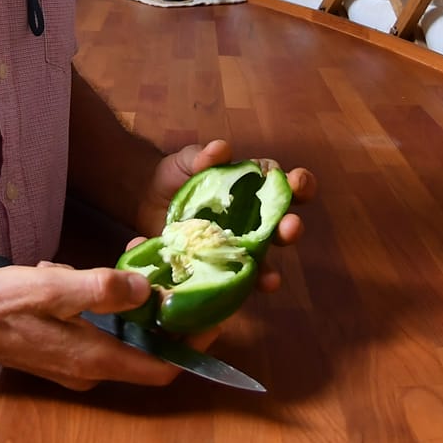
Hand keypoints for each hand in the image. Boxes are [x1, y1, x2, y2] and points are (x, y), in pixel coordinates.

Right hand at [0, 261, 189, 390]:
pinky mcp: (57, 352)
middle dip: (160, 313)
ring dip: (124, 303)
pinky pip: (93, 330)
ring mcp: (71, 364)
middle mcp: (89, 370)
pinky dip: (97, 305)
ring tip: (114, 263)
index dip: (193, 346)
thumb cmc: (1, 303)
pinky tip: (70, 274)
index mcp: (96, 359)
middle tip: (166, 272)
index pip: (163, 368)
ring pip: (118, 336)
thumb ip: (103, 288)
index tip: (212, 313)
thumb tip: (149, 288)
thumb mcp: (55, 285)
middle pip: (145, 350)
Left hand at [141, 138, 314, 297]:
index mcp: (251, 188)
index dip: (297, 184)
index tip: (298, 183)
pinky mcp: (218, 267)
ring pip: (263, 260)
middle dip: (291, 228)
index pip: (282, 185)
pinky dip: (241, 288)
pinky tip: (243, 293)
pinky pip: (235, 280)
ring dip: (272, 269)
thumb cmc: (174, 176)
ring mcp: (236, 246)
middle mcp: (251, 219)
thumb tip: (220, 149)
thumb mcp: (186, 161)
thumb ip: (202, 156)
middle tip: (291, 227)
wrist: (144, 200)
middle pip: (280, 225)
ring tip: (273, 278)